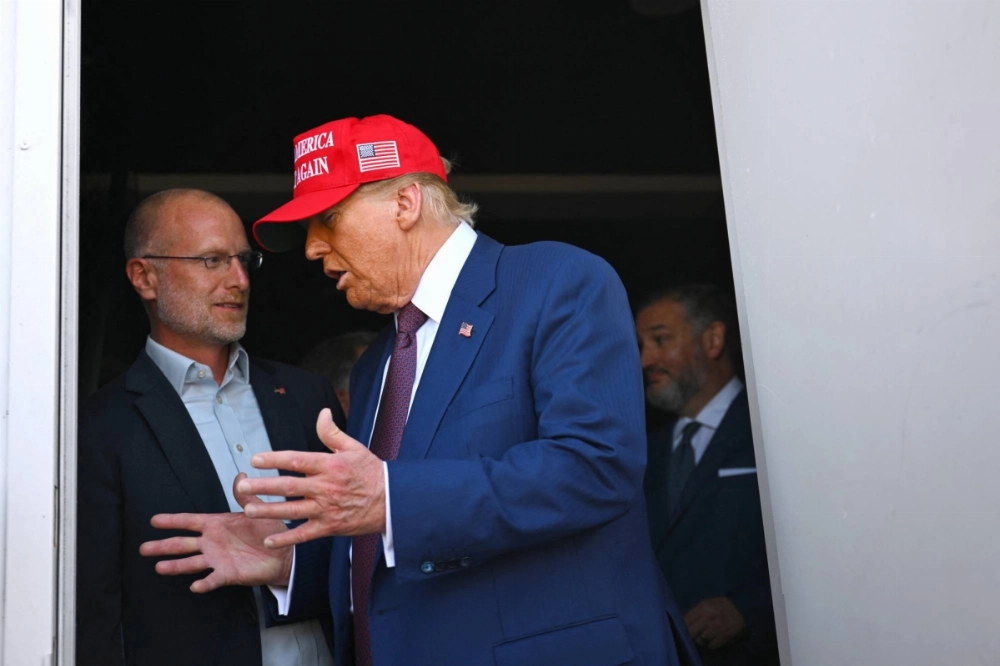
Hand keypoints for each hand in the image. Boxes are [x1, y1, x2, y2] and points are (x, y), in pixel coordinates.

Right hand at [138, 473, 292, 591]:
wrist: (283, 553)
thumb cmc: (268, 530)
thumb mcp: (256, 510)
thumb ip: (245, 496)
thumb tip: (240, 476)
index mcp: (216, 525)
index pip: (189, 522)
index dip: (172, 521)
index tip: (154, 520)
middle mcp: (211, 543)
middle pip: (183, 544)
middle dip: (163, 546)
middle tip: (143, 548)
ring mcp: (217, 559)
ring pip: (191, 563)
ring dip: (175, 565)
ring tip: (159, 567)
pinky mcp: (227, 574)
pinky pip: (213, 579)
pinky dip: (204, 583)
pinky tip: (194, 585)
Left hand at [235, 408, 385, 548]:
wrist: (392, 501)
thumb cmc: (372, 473)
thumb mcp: (354, 448)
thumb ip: (332, 433)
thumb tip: (322, 413)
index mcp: (330, 465)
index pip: (296, 460)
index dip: (274, 459)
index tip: (255, 459)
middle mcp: (326, 487)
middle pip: (288, 486)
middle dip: (263, 486)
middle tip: (242, 485)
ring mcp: (327, 509)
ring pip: (292, 510)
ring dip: (268, 510)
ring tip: (248, 508)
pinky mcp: (330, 527)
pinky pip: (304, 534)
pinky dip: (286, 538)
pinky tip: (270, 539)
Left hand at [684, 597, 746, 650]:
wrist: (741, 608)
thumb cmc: (721, 605)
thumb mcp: (707, 603)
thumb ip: (695, 612)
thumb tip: (682, 621)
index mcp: (703, 607)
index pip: (686, 620)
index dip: (682, 626)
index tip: (683, 628)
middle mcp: (709, 617)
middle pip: (691, 632)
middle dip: (691, 634)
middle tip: (693, 633)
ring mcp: (717, 628)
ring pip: (700, 640)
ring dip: (701, 640)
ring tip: (704, 636)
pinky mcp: (724, 636)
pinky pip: (711, 645)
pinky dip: (710, 644)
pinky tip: (713, 639)